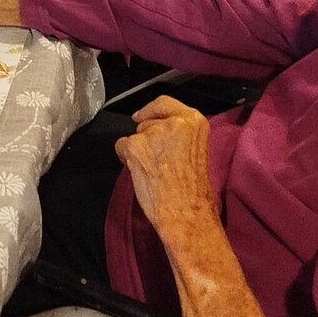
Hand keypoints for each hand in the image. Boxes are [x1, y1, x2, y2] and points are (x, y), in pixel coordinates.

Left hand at [115, 96, 217, 235]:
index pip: (164, 103)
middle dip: (147, 137)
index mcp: (194, 121)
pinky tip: (140, 173)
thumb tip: (160, 132)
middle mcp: (173, 122)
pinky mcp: (134, 147)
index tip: (141, 116)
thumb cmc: (195, 190)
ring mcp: (152, 133)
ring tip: (153, 171)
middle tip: (157, 160)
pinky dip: (126, 159)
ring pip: (134, 136)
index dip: (150, 110)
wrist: (186, 213)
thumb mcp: (196, 150)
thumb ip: (180, 136)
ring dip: (137, 150)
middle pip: (147, 121)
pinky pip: (121, 147)